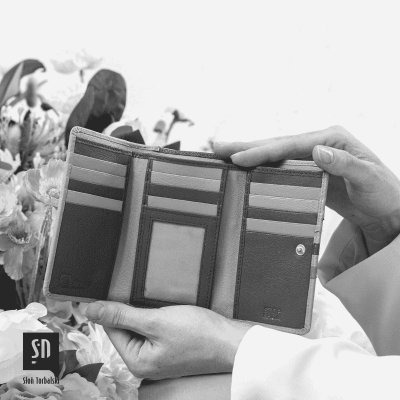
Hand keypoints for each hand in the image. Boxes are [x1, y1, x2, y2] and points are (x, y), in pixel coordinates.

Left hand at [84, 302, 250, 379]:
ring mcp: (158, 356)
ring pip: (142, 326)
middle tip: (152, 301)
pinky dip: (159, 317)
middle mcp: (145, 363)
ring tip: (164, 307)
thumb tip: (91, 311)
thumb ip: (122, 316)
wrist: (229, 340)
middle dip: (135, 311)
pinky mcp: (170, 348)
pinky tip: (170, 312)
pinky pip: (155, 329)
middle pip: (127, 328)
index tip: (121, 291)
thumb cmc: (199, 334)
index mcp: (137, 362)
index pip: (112, 329)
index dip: (115, 308)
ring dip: (148, 312)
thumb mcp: (156, 321)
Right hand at [214, 125, 399, 254]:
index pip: (290, 145)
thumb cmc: (383, 193)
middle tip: (218, 147)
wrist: (387, 209)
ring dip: (250, 153)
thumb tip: (317, 152)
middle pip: (277, 143)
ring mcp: (313, 156)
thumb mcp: (369, 178)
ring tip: (225, 154)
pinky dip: (261, 166)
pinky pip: (280, 167)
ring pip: (275, 153)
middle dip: (247, 146)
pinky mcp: (309, 170)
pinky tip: (247, 168)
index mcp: (332, 139)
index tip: (239, 158)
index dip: (263, 151)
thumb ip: (344, 164)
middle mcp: (319, 143)